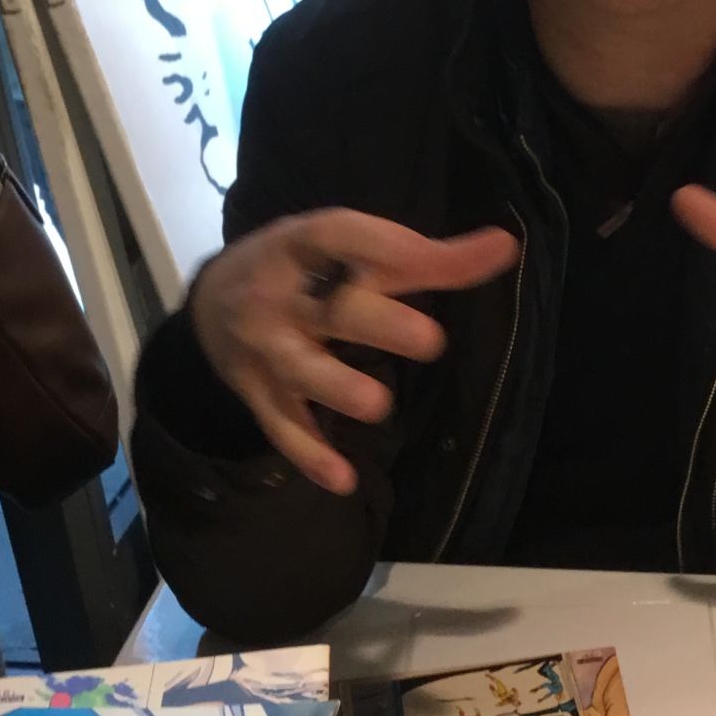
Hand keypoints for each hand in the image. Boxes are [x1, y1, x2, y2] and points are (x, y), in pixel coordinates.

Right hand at [190, 210, 517, 493]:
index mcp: (304, 244)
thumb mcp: (351, 251)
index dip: (388, 245)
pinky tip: (342, 479)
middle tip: (430, 341)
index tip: (440, 258)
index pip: (344, 236)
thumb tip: (505, 247)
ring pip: (301, 372)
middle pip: (331, 309)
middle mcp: (281, 294)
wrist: (210, 302)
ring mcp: (265, 346)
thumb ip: (427, 256)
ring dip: (338, 389)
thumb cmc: (304, 270)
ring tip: (377, 406)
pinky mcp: (257, 393)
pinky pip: (283, 426)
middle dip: (376, 324)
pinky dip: (310, 455)